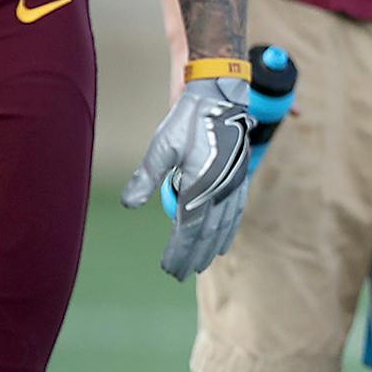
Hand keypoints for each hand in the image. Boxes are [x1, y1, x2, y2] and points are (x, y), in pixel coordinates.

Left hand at [122, 76, 251, 280]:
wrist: (222, 97)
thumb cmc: (189, 120)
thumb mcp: (162, 145)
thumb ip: (146, 177)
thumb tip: (130, 204)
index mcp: (200, 184)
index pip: (188, 229)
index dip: (178, 251)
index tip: (167, 268)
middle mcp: (221, 190)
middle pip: (207, 234)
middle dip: (193, 257)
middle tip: (180, 275)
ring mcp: (234, 185)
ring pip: (224, 226)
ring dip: (212, 248)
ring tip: (202, 265)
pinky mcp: (240, 178)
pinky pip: (236, 213)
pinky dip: (229, 231)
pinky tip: (224, 242)